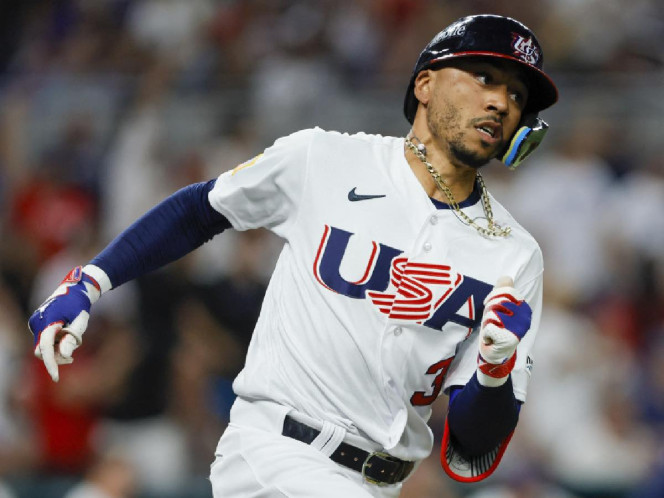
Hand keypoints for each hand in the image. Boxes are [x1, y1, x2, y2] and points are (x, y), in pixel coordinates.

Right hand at [28, 266, 100, 381]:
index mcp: (48, 320)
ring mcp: (35, 322)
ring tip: (72, 340)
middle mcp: (37, 322)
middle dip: (55, 357)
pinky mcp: (37, 323)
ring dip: (56, 350)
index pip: (45, 348)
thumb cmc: (80, 305)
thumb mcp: (80, 323)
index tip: (56, 378)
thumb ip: (71, 340)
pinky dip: (53, 343)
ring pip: (42, 346)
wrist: (75, 290)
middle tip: (72, 359)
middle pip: (42, 350)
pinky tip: (65, 335)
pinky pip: (43, 340)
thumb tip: (64, 356)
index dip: (51, 364)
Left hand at [477, 276, 531, 381]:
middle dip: (490, 311)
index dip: (494, 300)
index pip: (504, 292)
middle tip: (494, 322)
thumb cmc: (497, 327)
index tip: (497, 311)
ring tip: (493, 330)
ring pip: (493, 314)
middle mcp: (525, 318)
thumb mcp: (499, 306)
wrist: (495, 353)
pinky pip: (490, 328)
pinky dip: (487, 334)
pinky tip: (492, 339)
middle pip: (498, 302)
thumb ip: (503, 292)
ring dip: (488, 322)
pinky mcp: (510, 339)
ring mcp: (519, 328)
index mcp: (524, 308)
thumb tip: (506, 277)